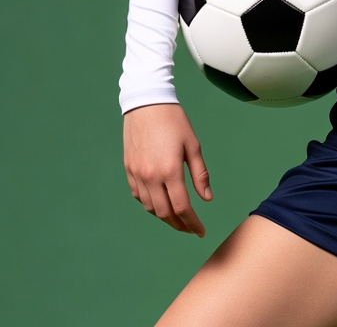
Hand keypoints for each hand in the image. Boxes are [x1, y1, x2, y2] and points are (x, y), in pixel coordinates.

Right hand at [123, 103, 212, 236]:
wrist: (146, 104)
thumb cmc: (174, 121)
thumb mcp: (193, 145)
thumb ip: (200, 174)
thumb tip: (207, 199)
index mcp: (170, 170)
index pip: (182, 207)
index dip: (192, 223)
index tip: (200, 231)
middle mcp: (151, 176)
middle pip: (164, 213)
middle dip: (179, 225)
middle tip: (191, 229)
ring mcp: (137, 174)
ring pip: (150, 208)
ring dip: (164, 217)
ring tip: (178, 218)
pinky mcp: (128, 170)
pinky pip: (138, 196)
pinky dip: (150, 204)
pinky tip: (160, 202)